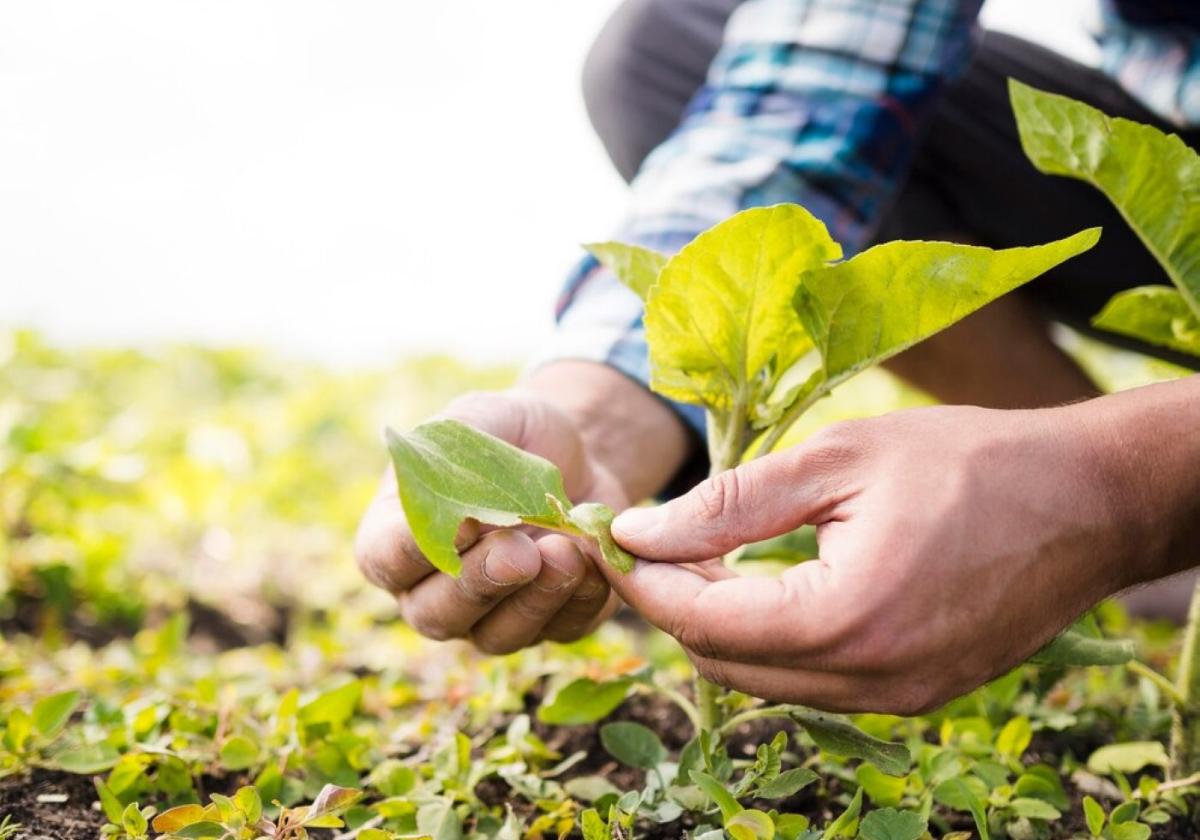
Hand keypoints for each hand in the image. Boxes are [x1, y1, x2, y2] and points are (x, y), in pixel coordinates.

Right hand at [355, 389, 626, 652]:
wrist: (577, 454)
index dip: (414, 550)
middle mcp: (434, 589)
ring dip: (533, 600)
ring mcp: (489, 615)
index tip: (460, 523)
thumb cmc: (511, 435)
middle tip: (520, 552)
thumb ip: (455, 452)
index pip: (385, 560)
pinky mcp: (549, 623)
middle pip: (436, 615)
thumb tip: (458, 510)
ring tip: (566, 552)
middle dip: (480, 584)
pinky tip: (593, 559)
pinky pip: (560, 630)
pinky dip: (580, 599)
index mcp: (398, 535)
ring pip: (497, 636)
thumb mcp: (481, 418)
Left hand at [604, 385, 1199, 714]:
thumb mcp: (838, 460)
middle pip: (724, 664)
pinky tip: (766, 583)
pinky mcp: (916, 695)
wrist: (1090, 500)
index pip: (703, 621)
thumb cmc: (970, 461)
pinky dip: (773, 639)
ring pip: (764, 680)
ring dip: (720, 625)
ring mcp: (897, 698)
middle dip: (674, 605)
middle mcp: (870, 680)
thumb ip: (730, 503)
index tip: (612, 537)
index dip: (645, 580)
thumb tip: (638, 531)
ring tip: (703, 555)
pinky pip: (813, 681)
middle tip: (649, 542)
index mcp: (846, 618)